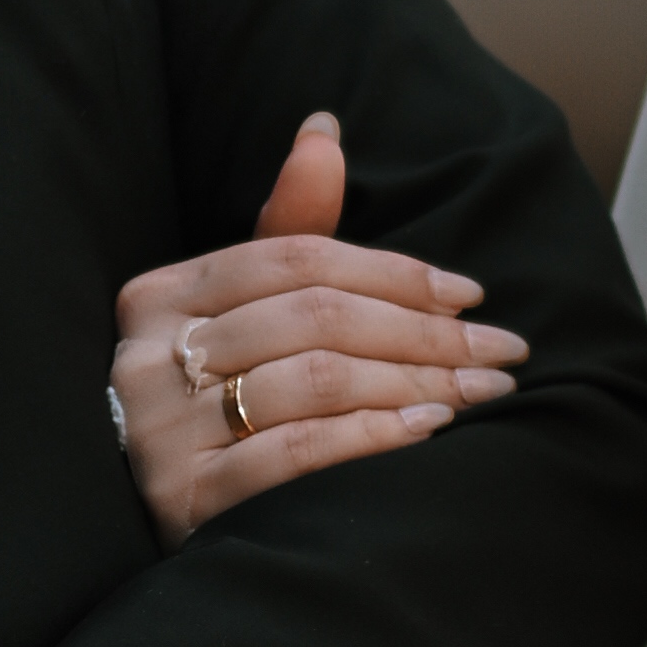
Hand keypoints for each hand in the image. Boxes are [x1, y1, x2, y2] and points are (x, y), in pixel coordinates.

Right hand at [110, 109, 522, 539]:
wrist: (152, 516)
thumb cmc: (217, 399)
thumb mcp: (246, 311)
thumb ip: (288, 227)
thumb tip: (323, 130)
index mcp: (160, 294)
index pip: (295, 260)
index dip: (393, 271)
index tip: (470, 294)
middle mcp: (147, 356)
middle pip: (314, 318)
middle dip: (424, 332)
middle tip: (499, 350)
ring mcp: (161, 432)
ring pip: (313, 381)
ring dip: (415, 382)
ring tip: (478, 390)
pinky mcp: (185, 500)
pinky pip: (298, 452)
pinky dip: (374, 434)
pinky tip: (429, 429)